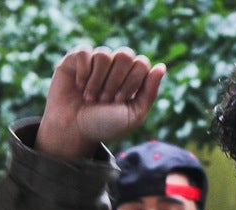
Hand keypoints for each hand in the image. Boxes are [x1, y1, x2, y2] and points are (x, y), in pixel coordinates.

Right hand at [35, 46, 165, 158]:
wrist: (74, 131)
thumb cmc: (105, 125)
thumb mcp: (134, 115)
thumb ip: (150, 92)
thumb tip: (161, 67)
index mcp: (132, 77)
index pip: (142, 63)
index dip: (132, 82)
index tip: (119, 101)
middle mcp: (115, 66)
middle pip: (125, 55)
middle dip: (116, 81)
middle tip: (105, 100)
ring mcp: (95, 61)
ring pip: (104, 54)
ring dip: (98, 80)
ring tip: (90, 98)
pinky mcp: (75, 59)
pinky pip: (84, 51)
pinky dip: (83, 71)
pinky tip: (79, 86)